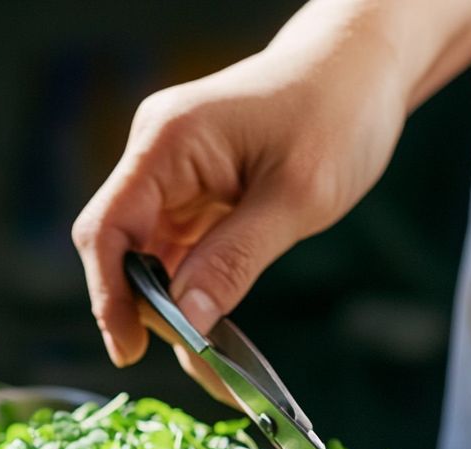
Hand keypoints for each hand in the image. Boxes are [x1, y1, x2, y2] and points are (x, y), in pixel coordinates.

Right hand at [71, 32, 408, 395]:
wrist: (363, 68)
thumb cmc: (338, 111)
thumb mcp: (297, 197)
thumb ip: (233, 261)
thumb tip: (186, 322)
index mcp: (167, 142)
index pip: (107, 228)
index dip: (108, 295)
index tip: (130, 350)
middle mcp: (156, 156)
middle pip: (118, 247)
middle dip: (144, 307)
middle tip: (192, 357)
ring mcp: (171, 175)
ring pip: (145, 256)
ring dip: (170, 304)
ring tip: (212, 353)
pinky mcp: (191, 192)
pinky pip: (175, 251)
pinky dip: (189, 288)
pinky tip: (212, 318)